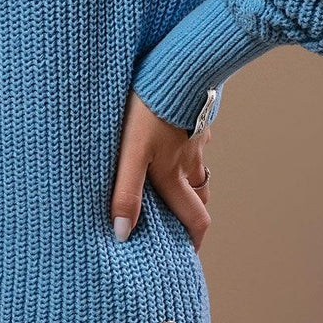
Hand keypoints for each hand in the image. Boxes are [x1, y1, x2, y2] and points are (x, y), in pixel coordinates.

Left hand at [110, 91, 211, 251]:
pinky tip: (174, 136)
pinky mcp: (195, 112)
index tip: (190, 255)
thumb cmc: (147, 111)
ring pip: (199, 168)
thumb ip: (125, 193)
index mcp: (173, 174)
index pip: (194, 219)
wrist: (176, 67)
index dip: (194, 241)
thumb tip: (122, 234)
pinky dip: (189, 147)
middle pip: (200, 197)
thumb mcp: (131, 154)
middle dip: (194, 215)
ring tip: (175, 187)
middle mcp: (189, 160)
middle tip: (183, 226)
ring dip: (192, 182)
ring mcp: (195, 135)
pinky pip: (196, 137)